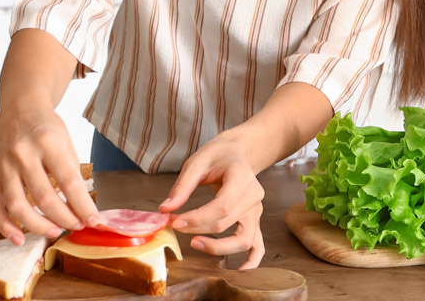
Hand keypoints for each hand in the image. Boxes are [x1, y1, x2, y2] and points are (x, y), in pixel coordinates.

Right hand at [0, 99, 99, 244]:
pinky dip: (5, 226)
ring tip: (55, 232)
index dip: (82, 205)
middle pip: (44, 197)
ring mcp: (4, 165)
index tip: (93, 219)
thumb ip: (71, 172)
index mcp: (48, 142)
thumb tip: (80, 208)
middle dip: (64, 218)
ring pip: (17, 205)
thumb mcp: (66, 142)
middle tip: (76, 226)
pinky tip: (19, 238)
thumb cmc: (46, 128)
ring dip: (37, 225)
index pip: (69, 181)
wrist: (18, 109)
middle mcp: (23, 154)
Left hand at [158, 134, 265, 268]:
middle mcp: (254, 196)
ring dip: (218, 247)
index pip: (222, 206)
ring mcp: (257, 210)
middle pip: (226, 223)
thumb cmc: (218, 155)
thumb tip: (166, 209)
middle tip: (175, 225)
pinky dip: (251, 261)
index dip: (198, 218)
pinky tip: (239, 272)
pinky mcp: (255, 220)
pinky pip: (258, 245)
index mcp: (242, 177)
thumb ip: (182, 186)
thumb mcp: (197, 161)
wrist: (240, 153)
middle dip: (197, 228)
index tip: (175, 221)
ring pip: (242, 238)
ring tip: (195, 244)